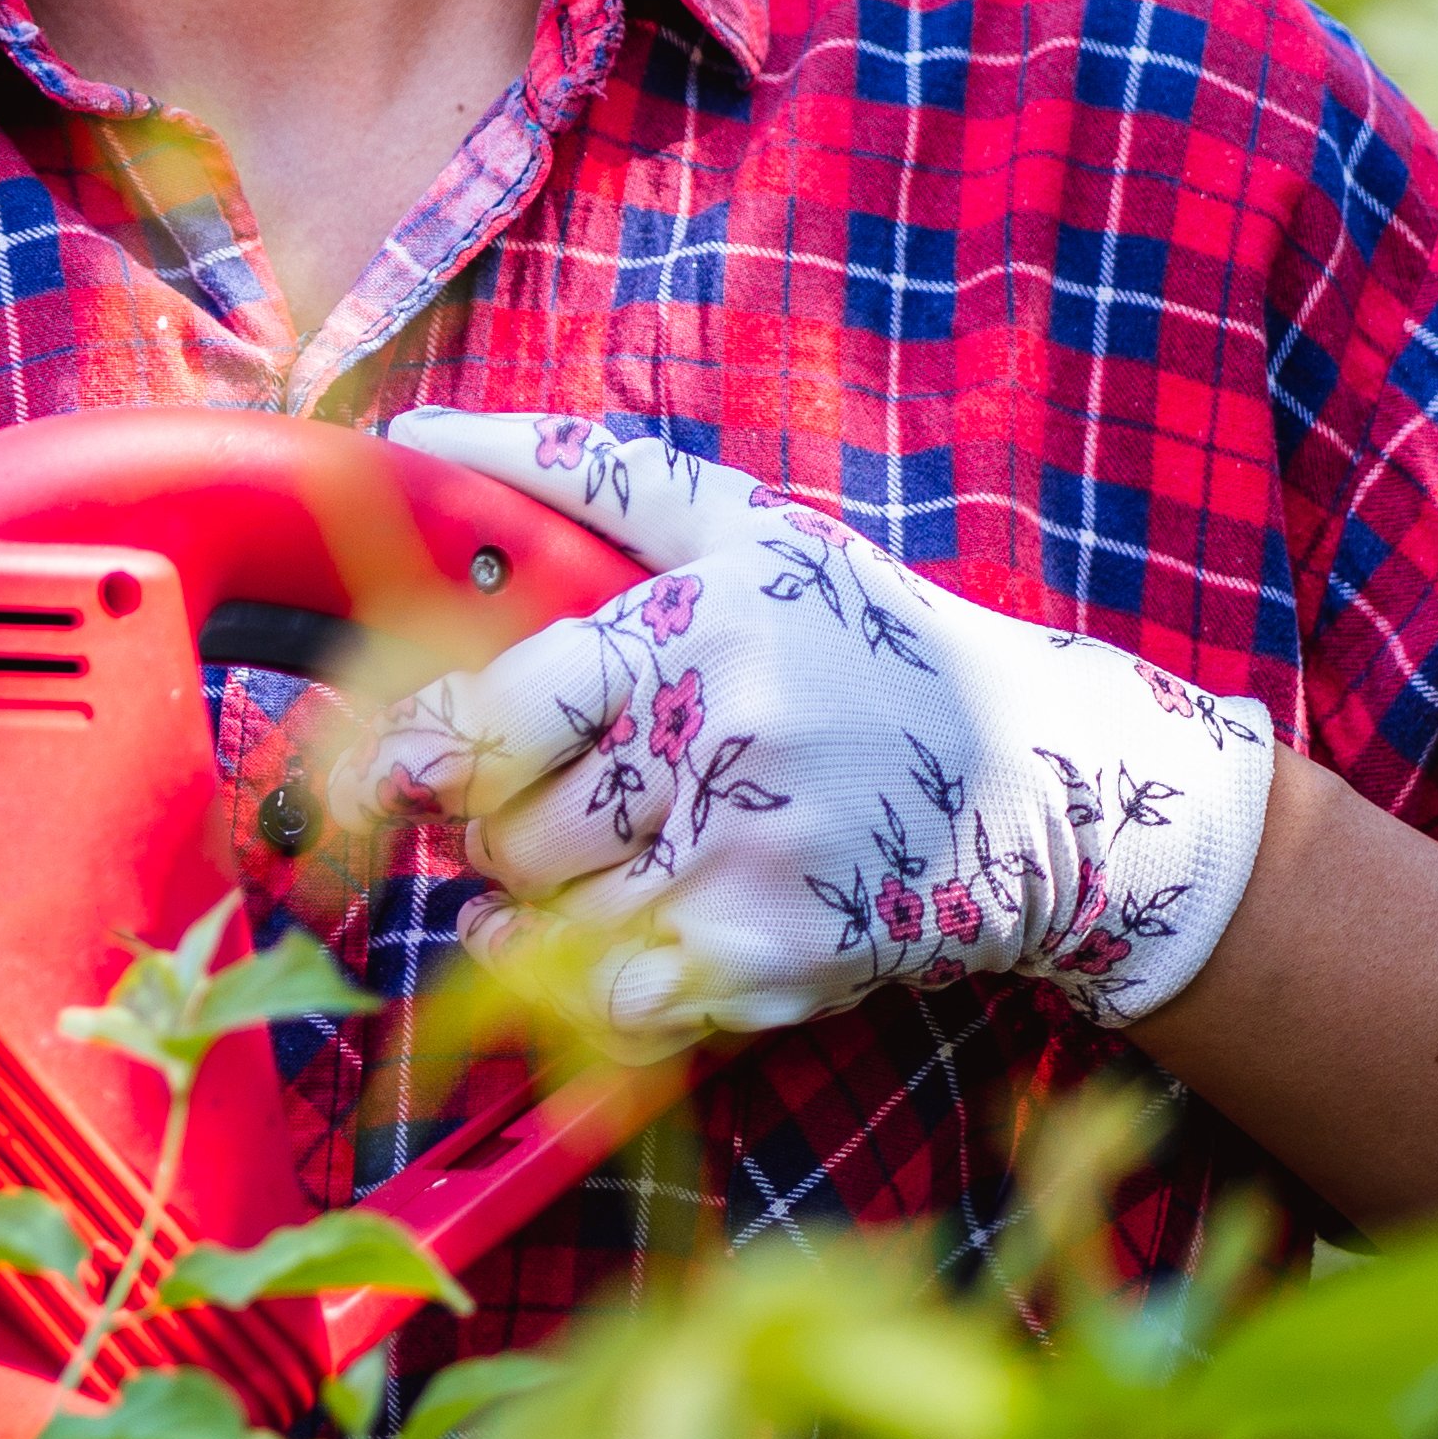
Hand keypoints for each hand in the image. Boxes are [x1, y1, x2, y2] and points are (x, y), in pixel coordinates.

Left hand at [367, 411, 1283, 1052]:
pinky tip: (613, 956)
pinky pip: (629, 1002)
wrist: (1048, 777)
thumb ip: (582, 475)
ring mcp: (765, 852)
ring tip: (579, 879)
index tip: (389, 778)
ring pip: (564, 920)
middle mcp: (733, 737)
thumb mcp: (744, 532)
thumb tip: (420, 437)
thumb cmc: (867, 644)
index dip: (436, 752)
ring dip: (539, 916)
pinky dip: (595, 994)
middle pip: (523, 828)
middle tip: (535, 816)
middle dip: (498, 835)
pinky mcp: (797, 950)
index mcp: (703, 628)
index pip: (519, 707)